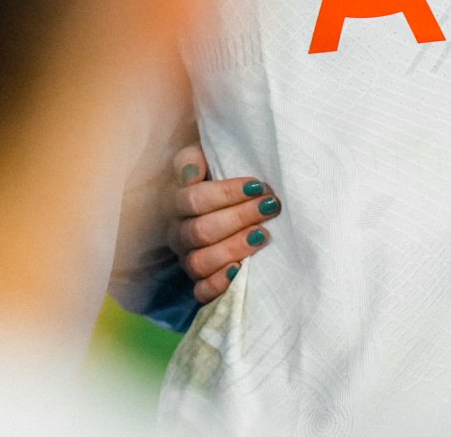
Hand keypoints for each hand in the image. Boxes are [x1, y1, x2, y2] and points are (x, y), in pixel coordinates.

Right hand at [170, 144, 280, 304]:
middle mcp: (179, 232)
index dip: (226, 193)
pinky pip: (201, 292)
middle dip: (240, 217)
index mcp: (178, 202)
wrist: (237, 207)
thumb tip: (193, 170)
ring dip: (234, 248)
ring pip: (199, 262)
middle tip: (271, 206)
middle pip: (200, 231)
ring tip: (263, 235)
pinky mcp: (201, 283)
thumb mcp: (211, 159)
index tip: (259, 185)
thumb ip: (196, 157)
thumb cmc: (225, 178)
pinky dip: (219, 284)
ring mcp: (189, 259)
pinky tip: (239, 270)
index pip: (192, 199)